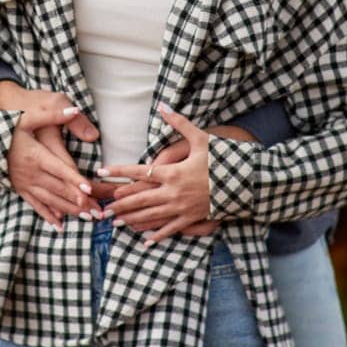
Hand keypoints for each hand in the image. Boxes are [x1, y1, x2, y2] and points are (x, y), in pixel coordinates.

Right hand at [0, 81, 98, 229]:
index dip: (74, 179)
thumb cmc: (9, 126)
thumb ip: (53, 114)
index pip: (59, 169)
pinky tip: (59, 225)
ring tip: (87, 218)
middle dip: (79, 200)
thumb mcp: (29, 116)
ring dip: (69, 210)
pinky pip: (35, 205)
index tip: (88, 189)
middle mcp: (30, 173)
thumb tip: (75, 110)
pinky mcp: (20, 189)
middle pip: (59, 188)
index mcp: (35, 155)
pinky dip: (48, 215)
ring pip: (50, 200)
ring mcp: (25, 183)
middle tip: (97, 211)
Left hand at [98, 105, 215, 242]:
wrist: (244, 182)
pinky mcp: (191, 218)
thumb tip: (163, 106)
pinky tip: (145, 240)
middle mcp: (172, 191)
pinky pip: (170, 229)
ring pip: (150, 215)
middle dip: (119, 204)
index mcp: (172, 172)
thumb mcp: (201, 138)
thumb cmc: (222, 159)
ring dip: (131, 219)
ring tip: (114, 222)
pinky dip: (157, 235)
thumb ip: (179, 123)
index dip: (118, 170)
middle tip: (102, 208)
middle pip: (139, 198)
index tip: (101, 171)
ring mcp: (181, 207)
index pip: (138, 171)